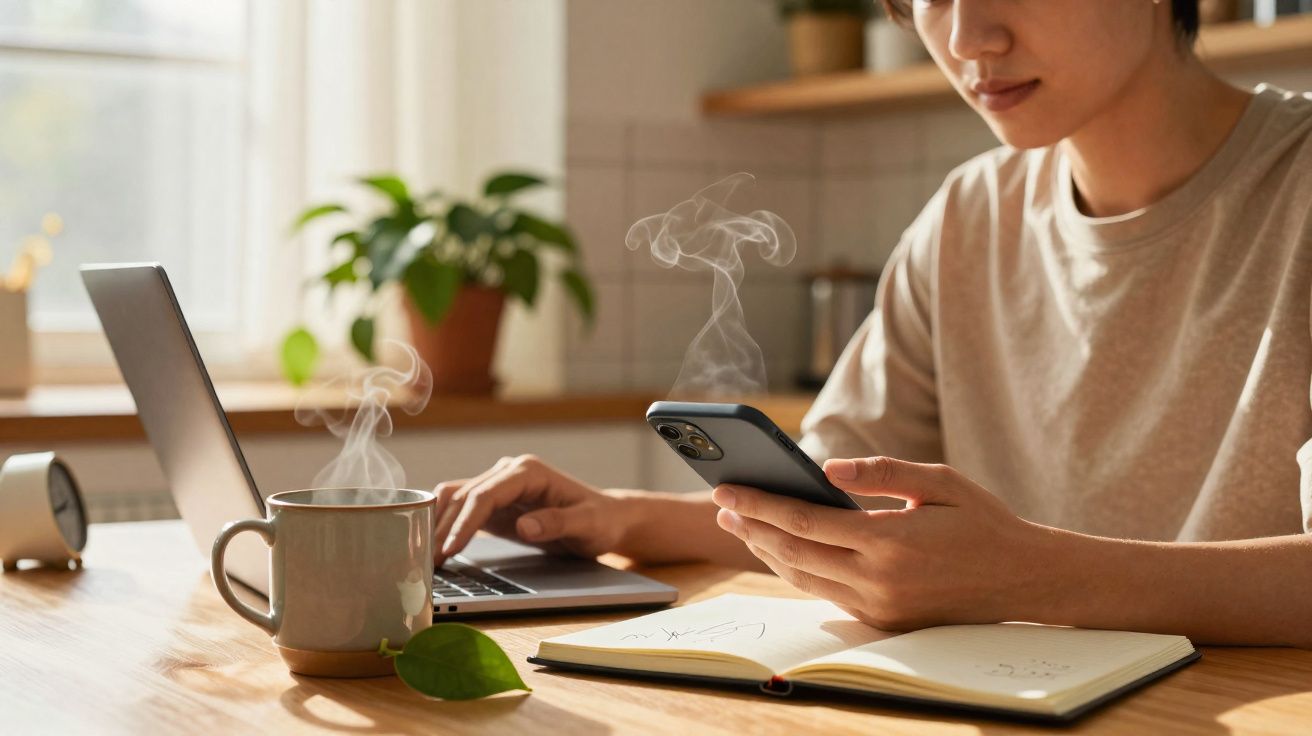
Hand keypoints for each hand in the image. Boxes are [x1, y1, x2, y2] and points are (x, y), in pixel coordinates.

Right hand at [432, 455, 630, 566]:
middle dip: (444, 528)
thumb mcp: (588, 525)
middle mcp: (509, 472)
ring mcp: (499, 485)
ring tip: (425, 557)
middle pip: (465, 496)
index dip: (465, 522)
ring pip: (456, 498)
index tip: (450, 548)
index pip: (486, 494)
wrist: (606, 520)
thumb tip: (525, 525)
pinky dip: (444, 523)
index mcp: (529, 471)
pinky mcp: (494, 502)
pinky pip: (461, 508)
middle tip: (428, 561)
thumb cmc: (600, 521)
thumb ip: (558, 523)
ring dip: (438, 525)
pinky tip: (433, 544)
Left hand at [711, 456, 1049, 630]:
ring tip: (742, 526)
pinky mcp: (885, 621)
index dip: (759, 505)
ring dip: (767, 552)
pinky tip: (783, 550)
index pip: (804, 522)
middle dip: (751, 528)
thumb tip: (827, 469)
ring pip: (805, 579)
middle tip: (722, 505)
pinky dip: (798, 570)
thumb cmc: (984, 522)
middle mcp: (878, 580)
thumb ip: (882, 472)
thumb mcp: (940, 481)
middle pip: (793, 554)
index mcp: (889, 541)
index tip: (726, 490)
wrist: (1025, 579)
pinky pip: (827, 595)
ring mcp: (880, 606)